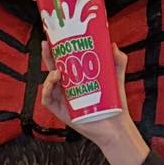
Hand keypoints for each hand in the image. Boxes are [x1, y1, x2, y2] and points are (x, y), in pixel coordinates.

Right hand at [40, 41, 148, 164]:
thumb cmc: (114, 104)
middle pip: (52, 69)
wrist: (116, 126)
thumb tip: (113, 45)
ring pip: (48, 84)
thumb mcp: (116, 78)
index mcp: (78, 79)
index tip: (54, 38)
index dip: (58, 50)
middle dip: (47, 57)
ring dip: (49, 74)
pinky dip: (47, 90)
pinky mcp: (61, 111)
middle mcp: (68, 88)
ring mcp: (63, 99)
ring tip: (57, 71)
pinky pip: (47, 100)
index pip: (64, 62)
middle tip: (45, 45)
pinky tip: (54, 82)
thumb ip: (117, 61)